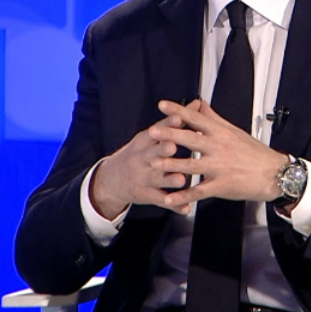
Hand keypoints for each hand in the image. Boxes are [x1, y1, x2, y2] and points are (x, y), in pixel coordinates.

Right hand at [90, 102, 200, 218]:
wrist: (112, 178)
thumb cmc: (140, 152)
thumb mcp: (152, 135)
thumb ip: (175, 121)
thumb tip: (197, 103)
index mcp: (145, 141)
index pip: (156, 130)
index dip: (167, 125)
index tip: (178, 118)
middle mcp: (142, 158)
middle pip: (153, 153)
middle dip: (163, 150)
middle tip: (174, 147)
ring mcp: (144, 178)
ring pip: (159, 178)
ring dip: (170, 179)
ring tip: (181, 179)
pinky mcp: (146, 195)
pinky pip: (162, 200)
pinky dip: (174, 205)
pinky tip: (185, 208)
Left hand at [149, 99, 287, 209]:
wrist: (273, 172)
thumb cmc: (254, 152)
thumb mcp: (234, 130)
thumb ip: (214, 118)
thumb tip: (200, 104)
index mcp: (220, 132)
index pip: (197, 118)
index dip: (179, 110)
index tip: (162, 105)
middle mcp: (218, 147)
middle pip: (191, 139)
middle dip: (170, 135)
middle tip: (152, 132)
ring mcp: (220, 167)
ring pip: (192, 165)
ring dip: (172, 165)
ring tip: (154, 164)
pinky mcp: (222, 185)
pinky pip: (200, 191)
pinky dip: (184, 196)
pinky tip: (170, 198)